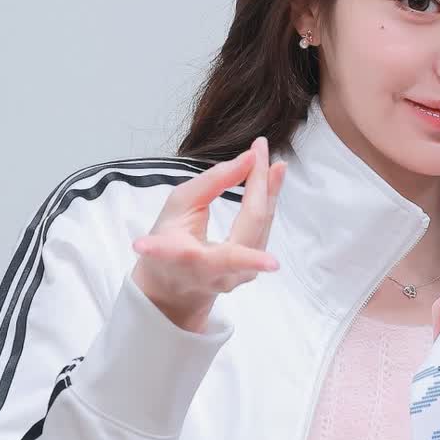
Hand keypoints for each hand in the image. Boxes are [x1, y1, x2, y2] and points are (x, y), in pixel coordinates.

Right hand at [130, 138, 285, 332]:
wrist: (175, 285)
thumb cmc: (171, 240)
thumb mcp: (178, 207)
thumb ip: (212, 183)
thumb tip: (248, 158)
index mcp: (188, 261)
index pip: (197, 257)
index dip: (205, 247)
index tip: (165, 241)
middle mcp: (217, 274)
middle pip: (249, 226)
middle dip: (259, 188)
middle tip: (263, 153)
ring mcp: (240, 276)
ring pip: (263, 226)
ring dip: (270, 190)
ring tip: (275, 164)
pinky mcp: (252, 271)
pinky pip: (264, 229)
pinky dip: (268, 201)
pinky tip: (273, 179)